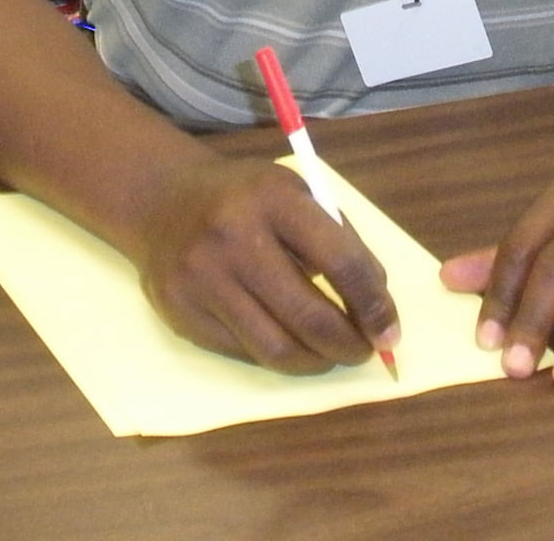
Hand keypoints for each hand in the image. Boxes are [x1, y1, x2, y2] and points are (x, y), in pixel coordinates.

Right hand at [134, 154, 400, 373]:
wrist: (163, 201)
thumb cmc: (248, 196)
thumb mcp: (297, 192)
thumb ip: (338, 238)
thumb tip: (375, 303)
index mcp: (276, 199)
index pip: (340, 261)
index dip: (373, 303)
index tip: (390, 329)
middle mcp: (235, 238)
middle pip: (307, 315)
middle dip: (348, 343)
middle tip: (365, 351)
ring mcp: (203, 280)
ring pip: (274, 348)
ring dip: (315, 361)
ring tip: (332, 354)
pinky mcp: (181, 313)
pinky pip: (243, 353)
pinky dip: (277, 357)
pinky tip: (291, 346)